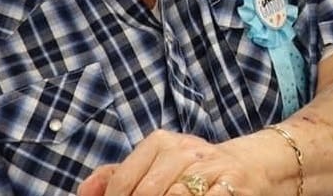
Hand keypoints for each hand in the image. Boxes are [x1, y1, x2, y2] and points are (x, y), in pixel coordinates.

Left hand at [77, 130, 248, 195]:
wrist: (247, 165)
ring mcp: (210, 167)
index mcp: (161, 142)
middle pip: (147, 193)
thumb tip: (85, 192)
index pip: (123, 181)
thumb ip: (119, 176)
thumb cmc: (192, 171)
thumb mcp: (156, 165)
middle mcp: (185, 149)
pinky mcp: (233, 184)